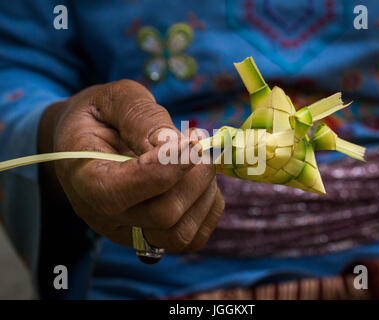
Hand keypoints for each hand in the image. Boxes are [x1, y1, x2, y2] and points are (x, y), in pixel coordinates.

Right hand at [38, 80, 224, 252]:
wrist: (88, 143)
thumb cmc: (100, 116)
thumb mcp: (113, 98)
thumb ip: (139, 116)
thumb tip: (174, 144)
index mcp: (83, 178)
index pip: (117, 192)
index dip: (163, 169)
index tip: (191, 141)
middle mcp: (103, 216)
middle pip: (162, 215)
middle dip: (193, 177)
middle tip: (197, 144)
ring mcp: (129, 232)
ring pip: (180, 234)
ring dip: (204, 194)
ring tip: (198, 161)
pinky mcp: (153, 238)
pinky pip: (193, 238)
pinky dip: (208, 207)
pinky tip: (200, 180)